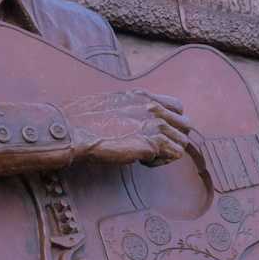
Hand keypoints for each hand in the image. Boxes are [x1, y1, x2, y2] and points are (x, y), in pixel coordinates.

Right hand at [53, 89, 196, 167]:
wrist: (73, 130)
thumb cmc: (83, 121)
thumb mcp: (111, 104)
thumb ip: (130, 109)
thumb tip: (132, 121)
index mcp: (144, 97)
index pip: (177, 106)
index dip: (171, 122)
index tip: (155, 133)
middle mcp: (153, 108)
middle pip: (185, 125)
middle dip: (173, 139)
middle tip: (153, 148)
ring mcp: (155, 125)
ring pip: (182, 142)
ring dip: (166, 153)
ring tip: (146, 157)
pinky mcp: (151, 143)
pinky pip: (172, 155)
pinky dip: (160, 162)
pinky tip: (142, 162)